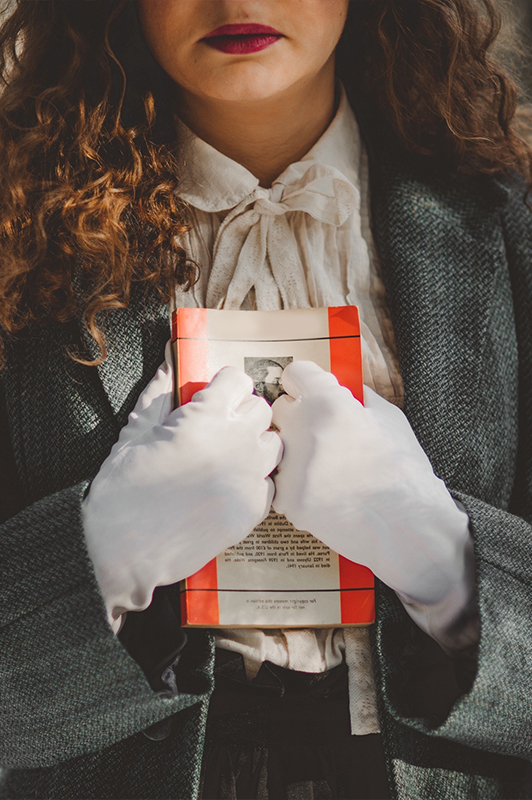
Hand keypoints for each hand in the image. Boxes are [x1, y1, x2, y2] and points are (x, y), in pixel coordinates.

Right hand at [82, 342, 281, 625]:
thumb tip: (170, 362)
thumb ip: (160, 393)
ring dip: (254, 444)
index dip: (224, 386)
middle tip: (220, 426)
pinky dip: (254, 480)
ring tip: (228, 456)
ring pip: (273, 445)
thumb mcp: (136, 432)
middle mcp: (236, 444)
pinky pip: (269, 483)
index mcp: (206, 418)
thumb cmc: (123, 489)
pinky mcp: (251, 510)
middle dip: (241, 412)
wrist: (123, 549)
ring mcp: (248, 478)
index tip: (215, 395)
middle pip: (261, 409)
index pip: (238, 380)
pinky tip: (229, 486)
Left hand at [271, 362, 474, 643]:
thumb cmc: (403, 470)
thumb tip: (340, 385)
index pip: (294, 374)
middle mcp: (303, 430)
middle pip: (281, 408)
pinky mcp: (288, 499)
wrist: (408, 524)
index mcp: (328, 404)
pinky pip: (280, 482)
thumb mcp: (389, 418)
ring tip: (326, 470)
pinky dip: (296, 487)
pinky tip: (322, 493)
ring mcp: (292, 467)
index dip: (306, 383)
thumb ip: (357, 397)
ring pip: (278, 447)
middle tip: (321, 434)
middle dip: (298, 416)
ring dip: (294, 453)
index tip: (310, 392)